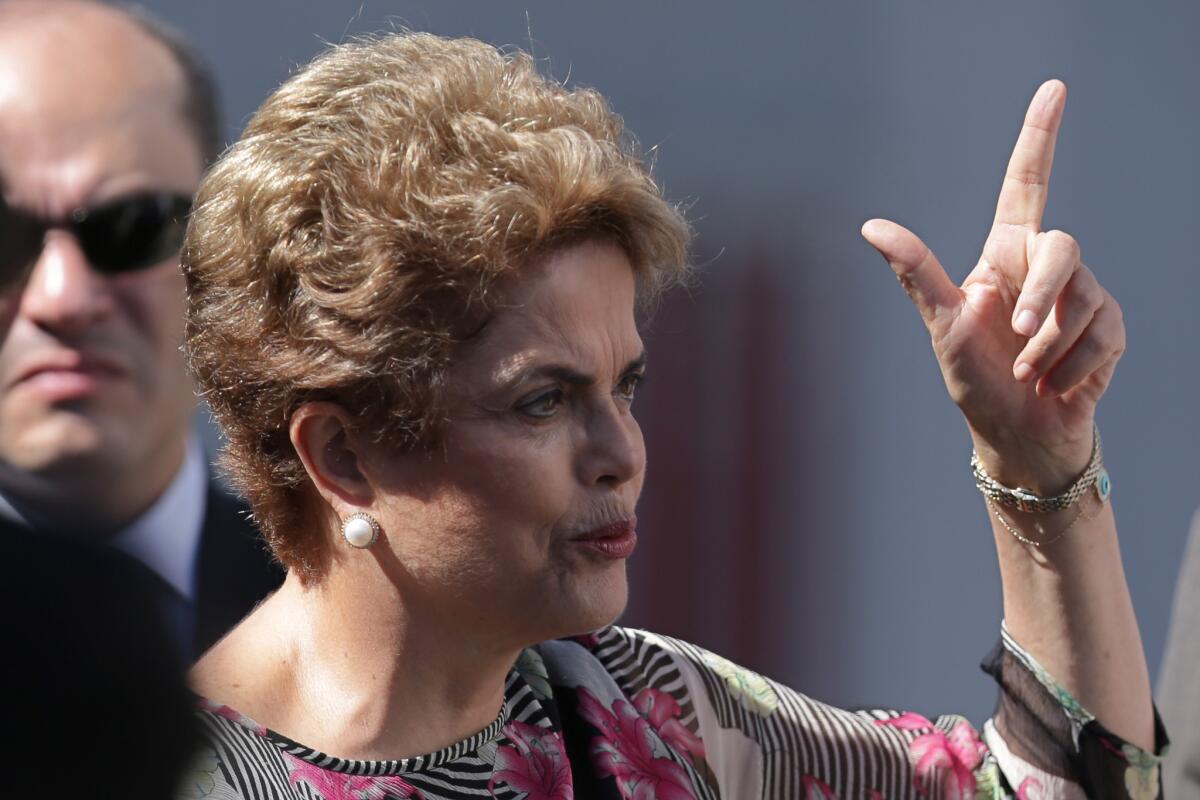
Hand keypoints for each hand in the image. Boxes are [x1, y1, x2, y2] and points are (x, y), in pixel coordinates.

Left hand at [861, 80, 1124, 490]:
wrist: (1018, 436)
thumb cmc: (975, 381)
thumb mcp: (942, 328)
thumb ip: (917, 274)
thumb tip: (870, 225)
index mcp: (1003, 257)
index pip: (1026, 185)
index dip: (1040, 137)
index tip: (1054, 88)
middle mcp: (1044, 269)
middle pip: (1063, 247)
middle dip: (1043, 295)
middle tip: (1020, 335)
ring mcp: (1082, 298)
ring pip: (1085, 297)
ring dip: (1051, 346)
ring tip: (1029, 373)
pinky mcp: (1109, 331)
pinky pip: (1104, 334)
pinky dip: (1072, 367)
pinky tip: (1055, 385)